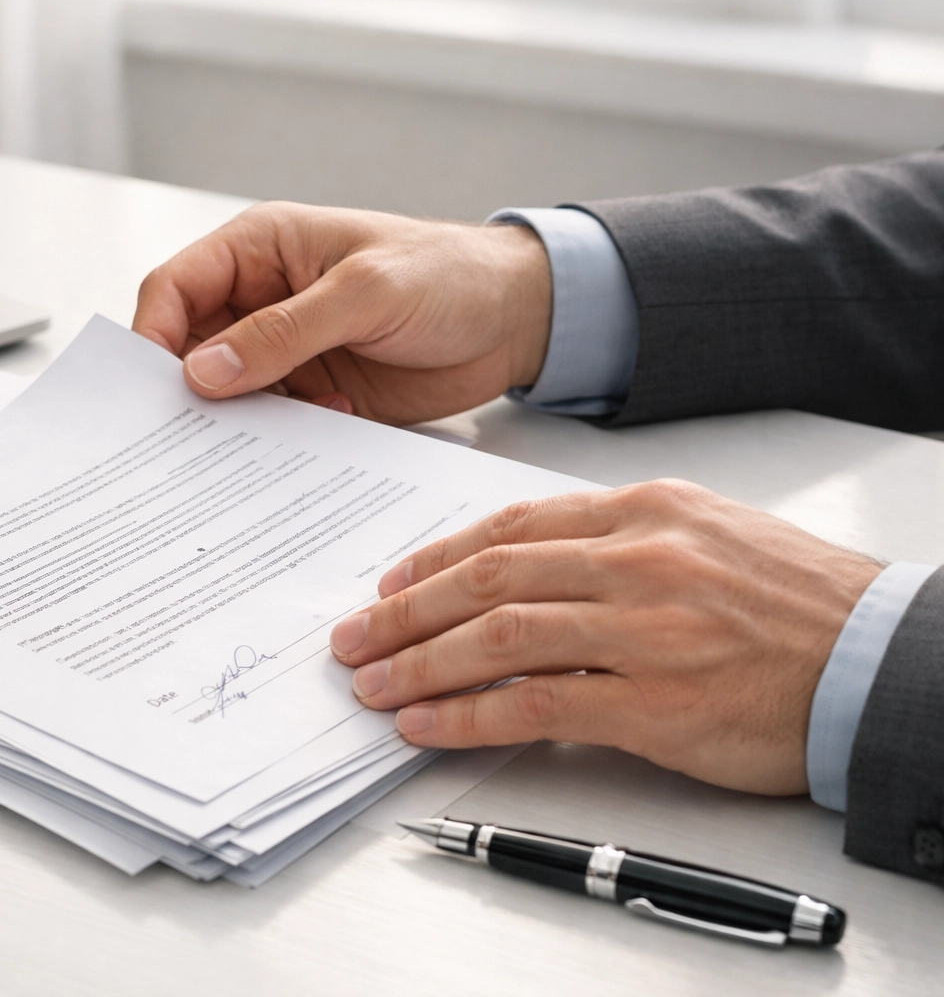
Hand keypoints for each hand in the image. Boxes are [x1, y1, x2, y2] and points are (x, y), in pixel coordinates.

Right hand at [132, 201, 551, 423]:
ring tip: (249, 446)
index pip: (175, 289)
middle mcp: (262, 300)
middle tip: (182, 435)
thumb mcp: (365, 293)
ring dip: (234, 422)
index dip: (153, 335)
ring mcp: (286, 350)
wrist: (518, 319)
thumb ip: (284, 332)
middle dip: (185, 390)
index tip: (148, 389)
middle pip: (189, 348)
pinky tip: (308, 438)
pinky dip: (275, 440)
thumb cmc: (449, 274)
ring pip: (226, 393)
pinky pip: (270, 423)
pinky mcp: (313, 392)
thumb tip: (204, 370)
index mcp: (260, 250)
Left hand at [328, 480, 882, 793]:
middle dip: (403, 611)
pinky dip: (467, 716)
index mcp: (642, 512)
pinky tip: (428, 724)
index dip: (435, 558)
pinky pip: (535, 706)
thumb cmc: (795, 604)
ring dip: (418, 664)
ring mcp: (643, 630)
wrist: (881, 660)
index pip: (509, 526)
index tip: (391, 583)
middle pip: (486, 578)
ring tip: (373, 684)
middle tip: (353, 636)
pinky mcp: (654, 703)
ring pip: (496, 638)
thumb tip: (521, 568)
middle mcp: (635, 559)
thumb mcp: (703, 536)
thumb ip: (613, 543)